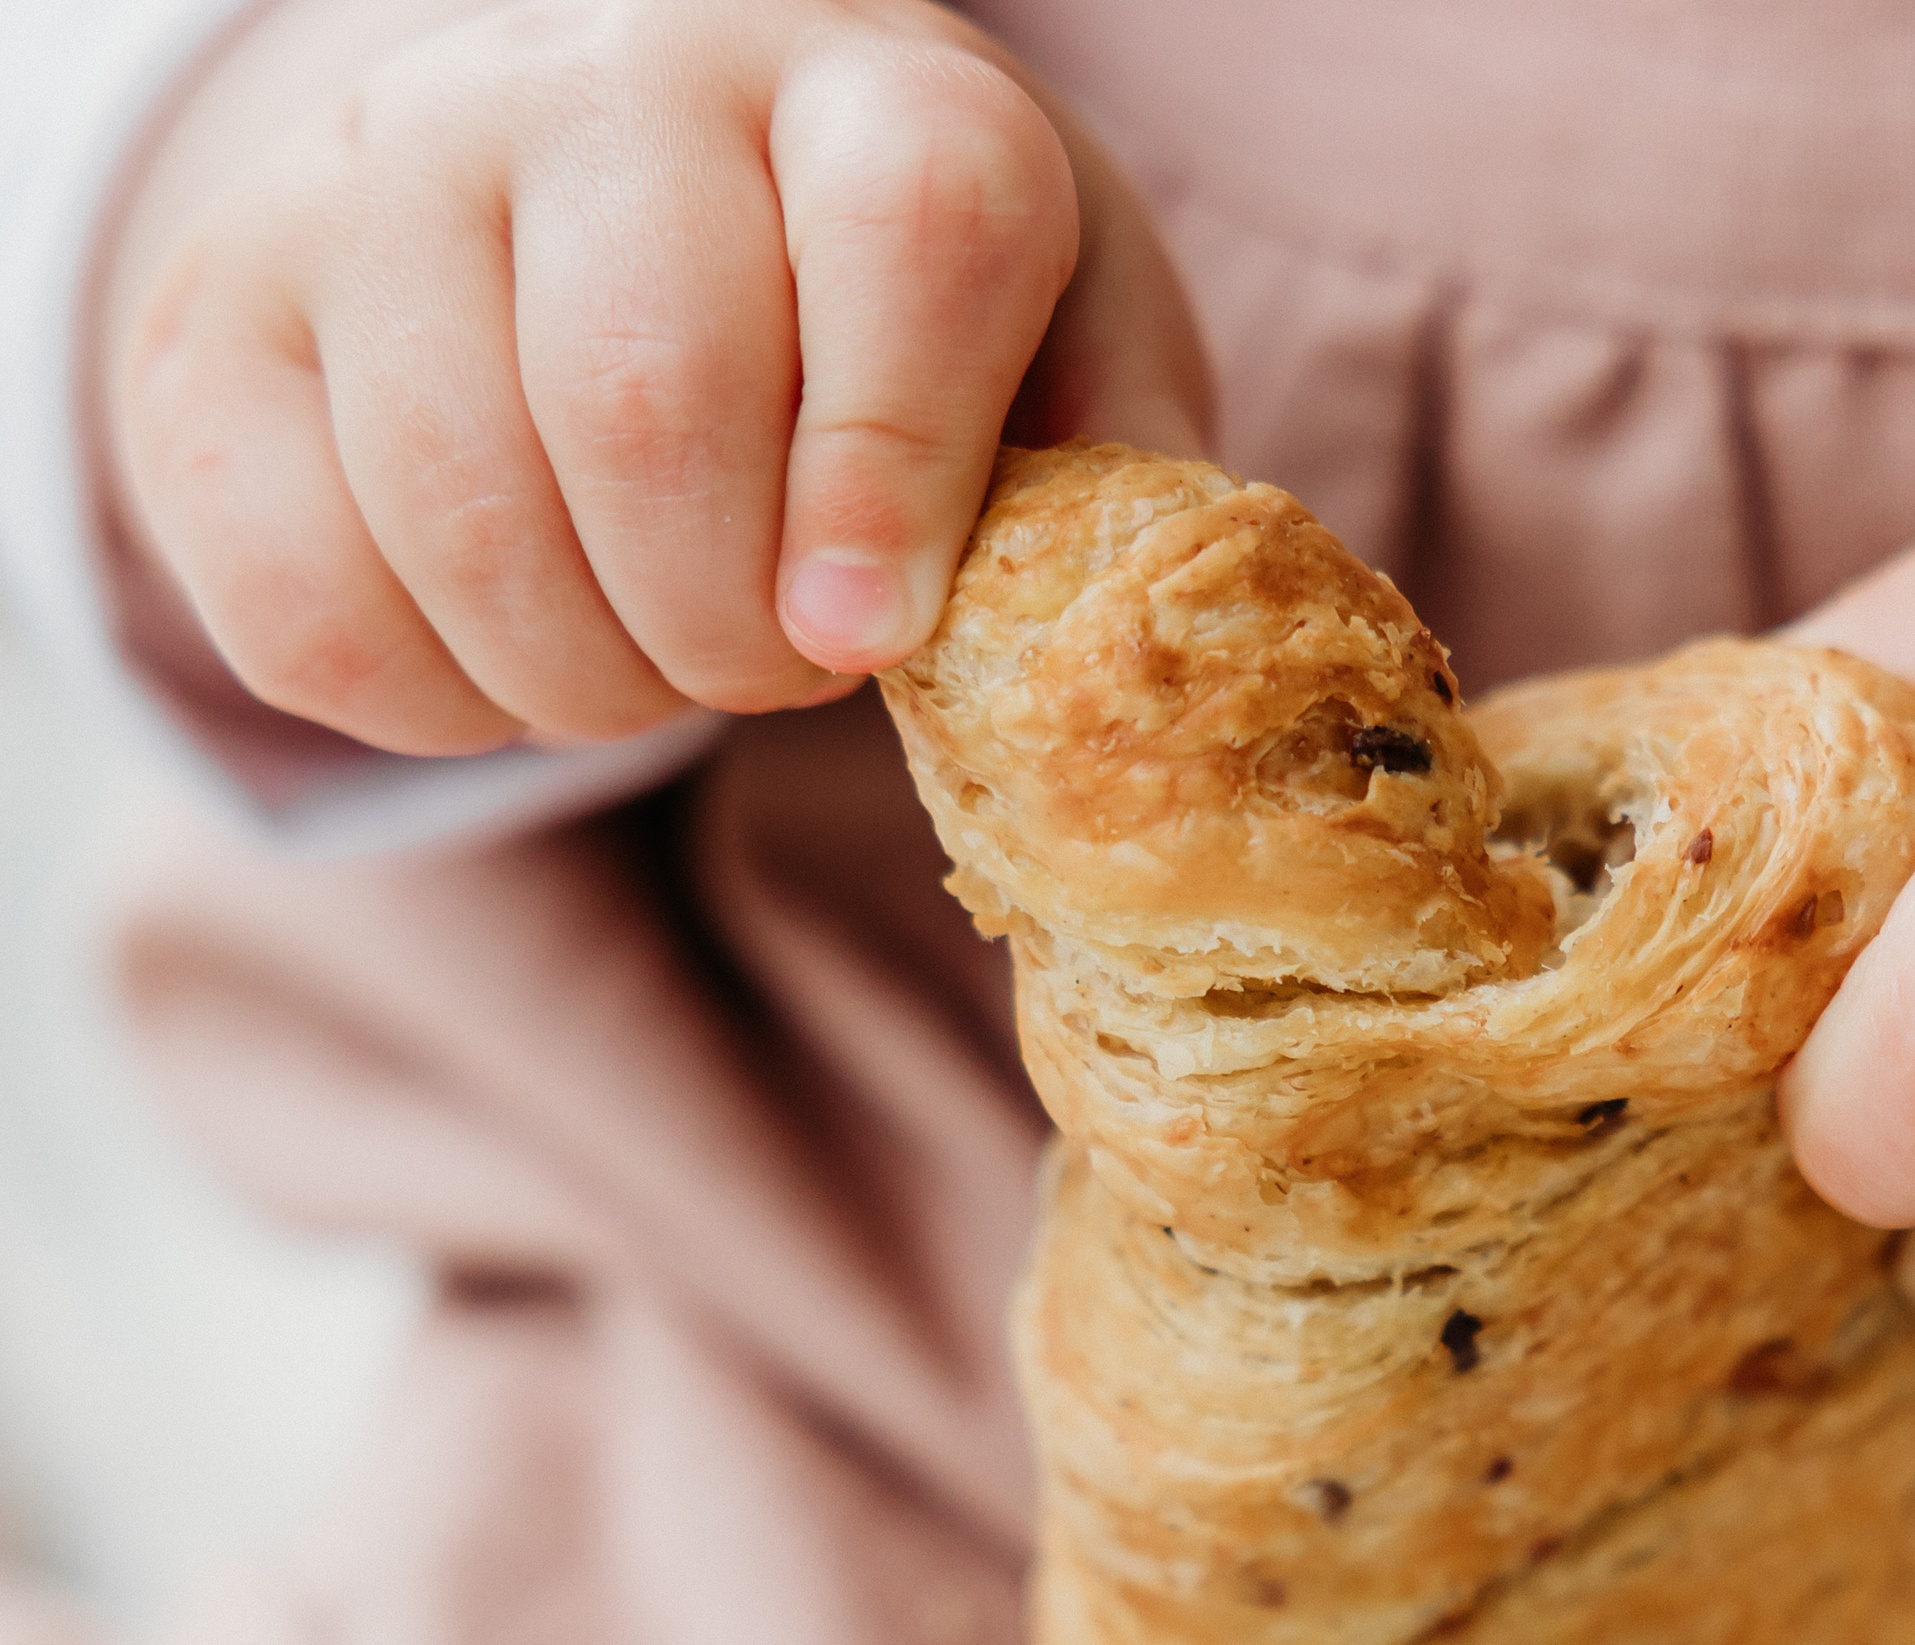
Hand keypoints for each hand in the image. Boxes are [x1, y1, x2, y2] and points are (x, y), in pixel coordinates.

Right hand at [105, 0, 1209, 753]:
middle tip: (775, 671)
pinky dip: (439, 706)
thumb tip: (1106, 671)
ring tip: (659, 663)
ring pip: (463, 514)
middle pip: (649, 396)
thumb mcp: (1055, 341)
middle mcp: (600, 78)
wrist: (617, 173)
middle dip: (730, 630)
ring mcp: (375, 180)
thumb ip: (1109, 477)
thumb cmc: (882, 295)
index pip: (906, 238)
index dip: (894, 475)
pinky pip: (304, 602)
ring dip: (591, 682)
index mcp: (866, 82)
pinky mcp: (215, 320)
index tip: (870, 643)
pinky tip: (520, 657)